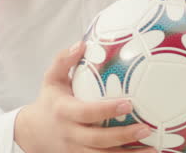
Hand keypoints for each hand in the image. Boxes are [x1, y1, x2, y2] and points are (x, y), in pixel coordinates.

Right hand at [14, 41, 157, 152]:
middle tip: (146, 129)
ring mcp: (76, 151)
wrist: (32, 134)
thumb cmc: (49, 101)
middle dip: (123, 136)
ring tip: (153, 150)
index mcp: (64, 112)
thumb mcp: (51, 79)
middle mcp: (71, 135)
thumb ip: (63, 60)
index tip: (129, 103)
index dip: (107, 110)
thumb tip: (81, 44)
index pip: (87, 113)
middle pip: (98, 141)